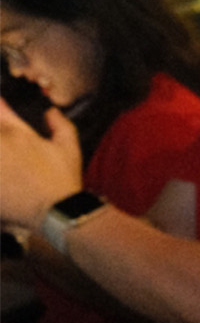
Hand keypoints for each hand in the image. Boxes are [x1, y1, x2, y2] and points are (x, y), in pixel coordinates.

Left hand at [0, 99, 83, 231]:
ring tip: (7, 164)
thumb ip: (60, 124)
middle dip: (1, 137)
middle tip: (8, 152)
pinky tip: (3, 177)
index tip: (1, 110)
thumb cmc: (62, 179)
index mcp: (17, 133)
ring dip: (1, 154)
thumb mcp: (69, 148)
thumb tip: (51, 111)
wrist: (54, 212)